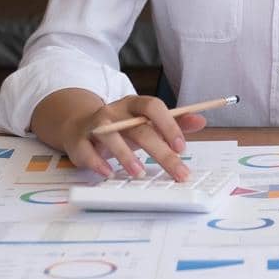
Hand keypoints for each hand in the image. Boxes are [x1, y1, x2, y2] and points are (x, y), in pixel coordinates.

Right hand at [55, 94, 206, 180]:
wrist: (79, 125)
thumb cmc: (120, 127)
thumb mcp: (146, 123)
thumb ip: (173, 123)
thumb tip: (201, 120)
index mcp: (134, 105)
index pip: (153, 106)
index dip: (169, 125)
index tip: (182, 147)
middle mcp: (115, 112)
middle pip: (139, 128)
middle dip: (160, 151)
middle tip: (178, 172)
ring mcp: (95, 125)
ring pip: (110, 134)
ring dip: (125, 155)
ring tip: (139, 173)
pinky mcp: (77, 141)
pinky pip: (85, 150)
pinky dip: (96, 162)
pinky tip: (108, 173)